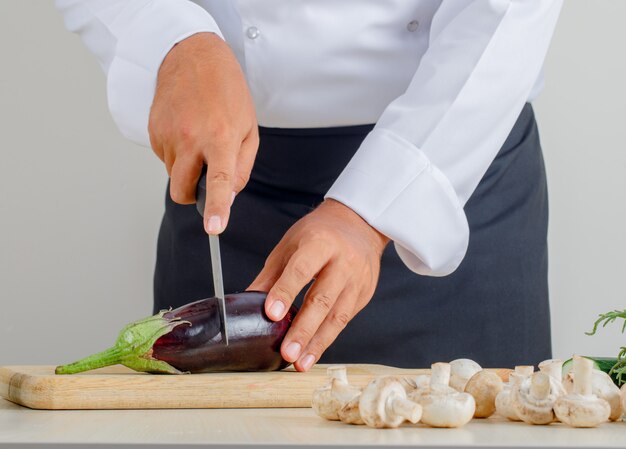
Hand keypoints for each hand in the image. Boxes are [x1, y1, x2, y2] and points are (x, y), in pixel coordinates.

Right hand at [149, 32, 258, 233]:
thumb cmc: (226, 92)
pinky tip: (186, 129)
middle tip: (205, 176)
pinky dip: (176, 153)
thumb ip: (241, 167)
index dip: (216, 208)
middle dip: (192, 196)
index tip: (213, 228)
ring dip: (186, 169)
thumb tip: (229, 196)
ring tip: (198, 138)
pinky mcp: (153, 131)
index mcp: (220, 137)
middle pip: (182, 191)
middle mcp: (191, 138)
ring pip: (173, 175)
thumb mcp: (248, 129)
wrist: (191, 56)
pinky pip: (164, 158)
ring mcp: (168, 135)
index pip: (218, 181)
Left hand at [248, 199, 389, 370]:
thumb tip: (245, 304)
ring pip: (337, 316)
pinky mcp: (364, 294)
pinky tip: (312, 352)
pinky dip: (326, 338)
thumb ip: (271, 275)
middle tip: (286, 353)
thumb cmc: (318, 234)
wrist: (359, 226)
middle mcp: (344, 261)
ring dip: (317, 343)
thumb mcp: (290, 245)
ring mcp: (358, 280)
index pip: (301, 270)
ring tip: (299, 363)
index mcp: (320, 242)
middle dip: (303, 329)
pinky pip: (344, 320)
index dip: (285, 292)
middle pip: (322, 299)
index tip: (271, 314)